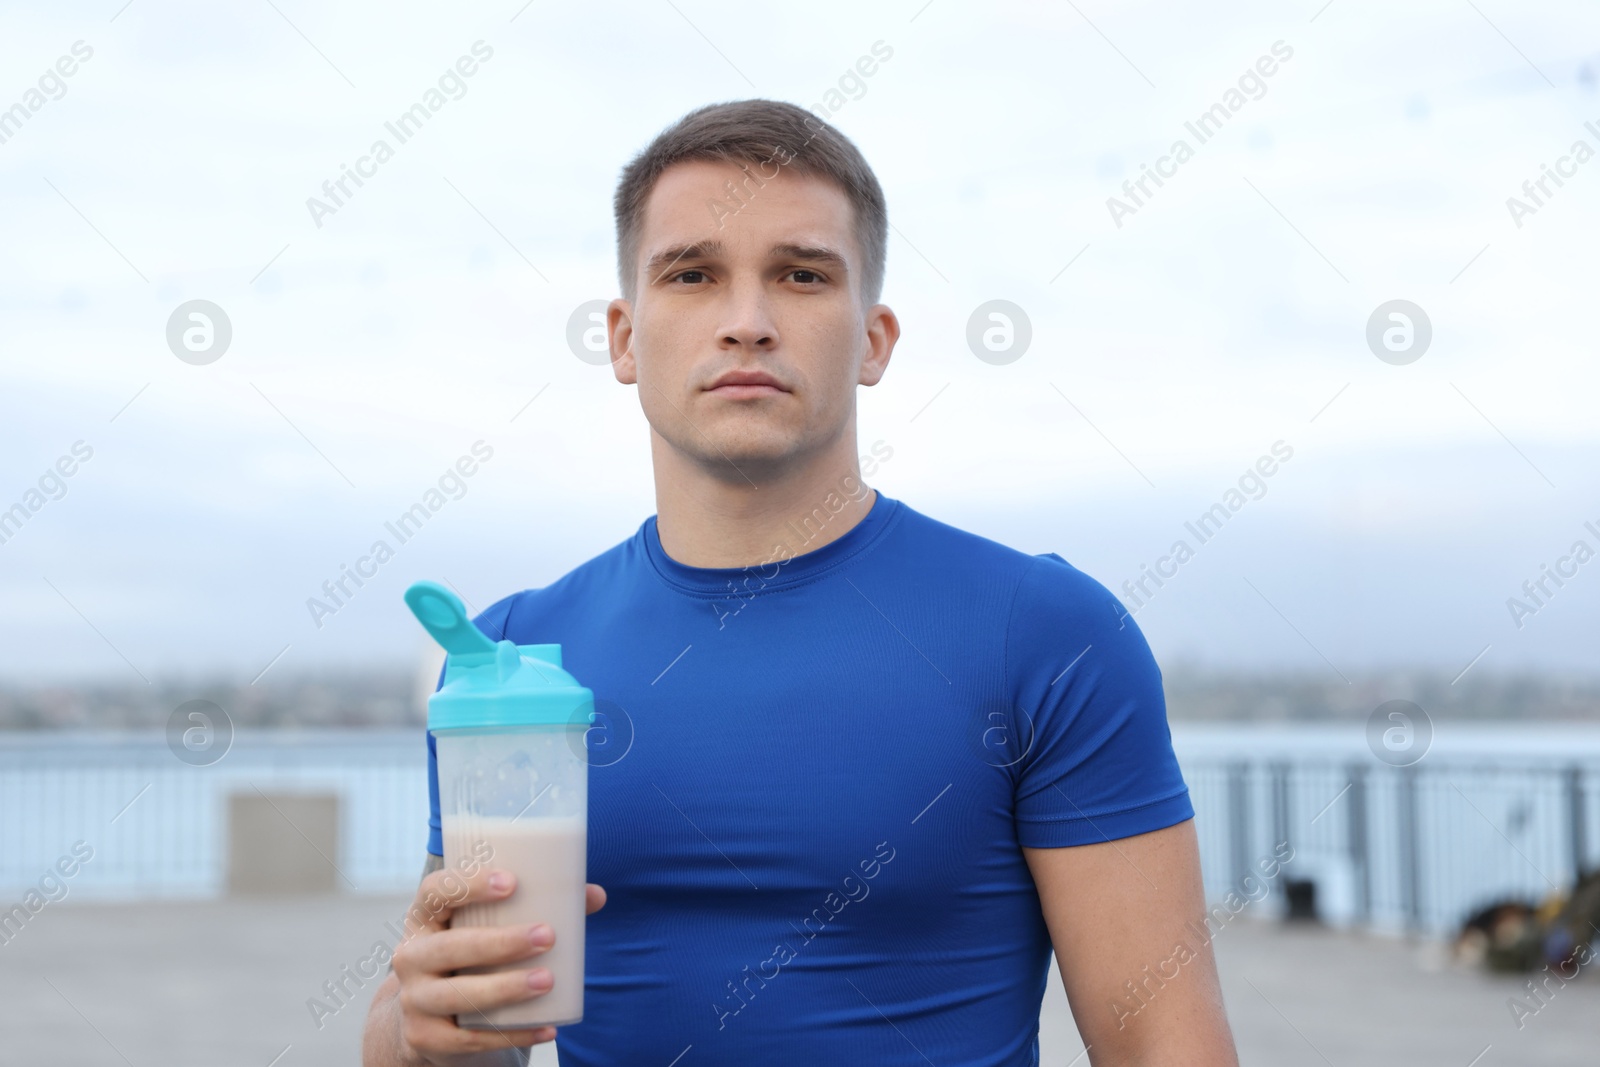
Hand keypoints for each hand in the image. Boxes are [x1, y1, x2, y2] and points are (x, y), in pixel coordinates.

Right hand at [388, 865, 606, 1063]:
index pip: (436, 892)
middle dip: (501, 943)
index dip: (469, 884)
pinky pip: (470, 1039)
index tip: (512, 882)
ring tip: (547, 981)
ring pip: (459, 995)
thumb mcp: (485, 929)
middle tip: (547, 936)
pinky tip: (547, 1027)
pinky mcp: (426, 1038)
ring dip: (506, 988)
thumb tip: (595, 895)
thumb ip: (537, 908)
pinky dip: (512, 1034)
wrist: (428, 1018)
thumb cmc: (469, 958)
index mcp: (424, 918)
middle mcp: (410, 957)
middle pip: (450, 947)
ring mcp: (414, 1000)